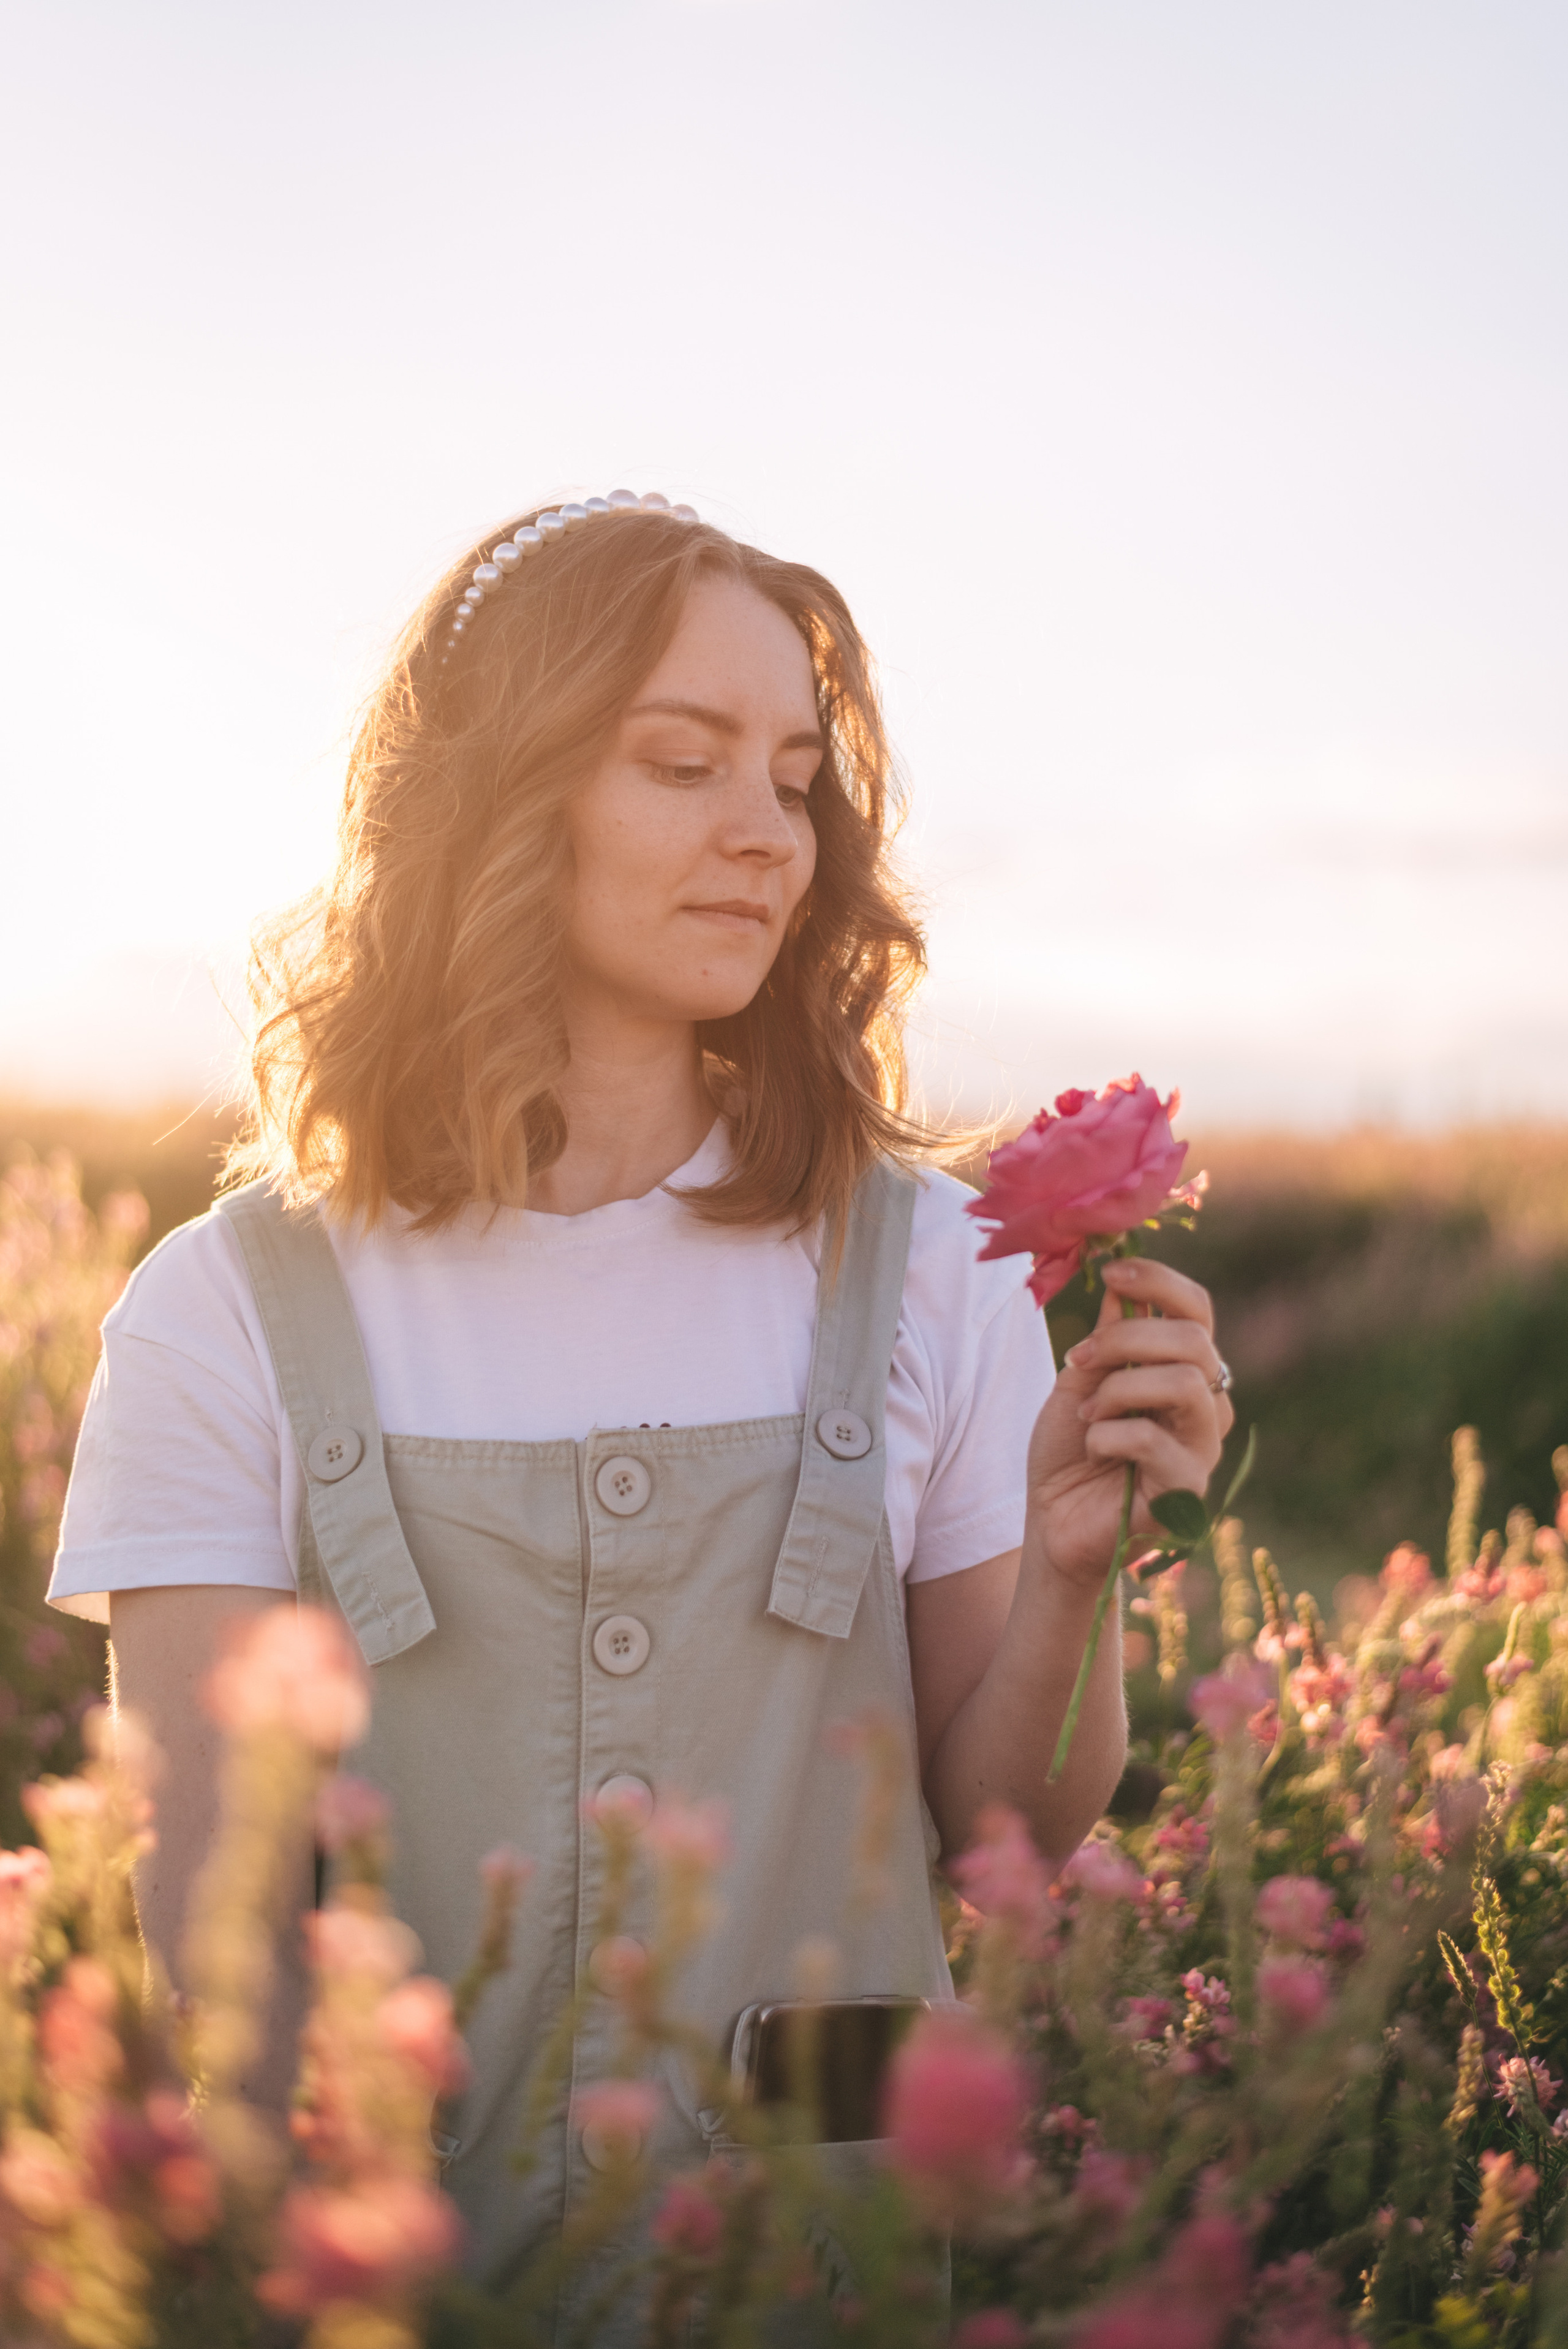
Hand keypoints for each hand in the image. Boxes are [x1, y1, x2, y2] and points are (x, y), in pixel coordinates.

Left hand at [1023, 1256, 1233, 1589]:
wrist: (1053, 1524)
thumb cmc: (1069, 1452)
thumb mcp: (1079, 1381)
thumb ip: (1106, 1335)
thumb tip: (1120, 1276)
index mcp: (1184, 1370)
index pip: (1197, 1310)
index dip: (1159, 1281)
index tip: (1111, 1272)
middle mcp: (1206, 1404)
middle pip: (1194, 1340)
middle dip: (1126, 1338)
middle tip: (1078, 1359)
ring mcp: (1203, 1448)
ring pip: (1184, 1384)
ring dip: (1119, 1388)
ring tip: (1087, 1413)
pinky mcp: (1188, 1489)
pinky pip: (1154, 1439)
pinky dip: (1108, 1436)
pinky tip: (1094, 1450)